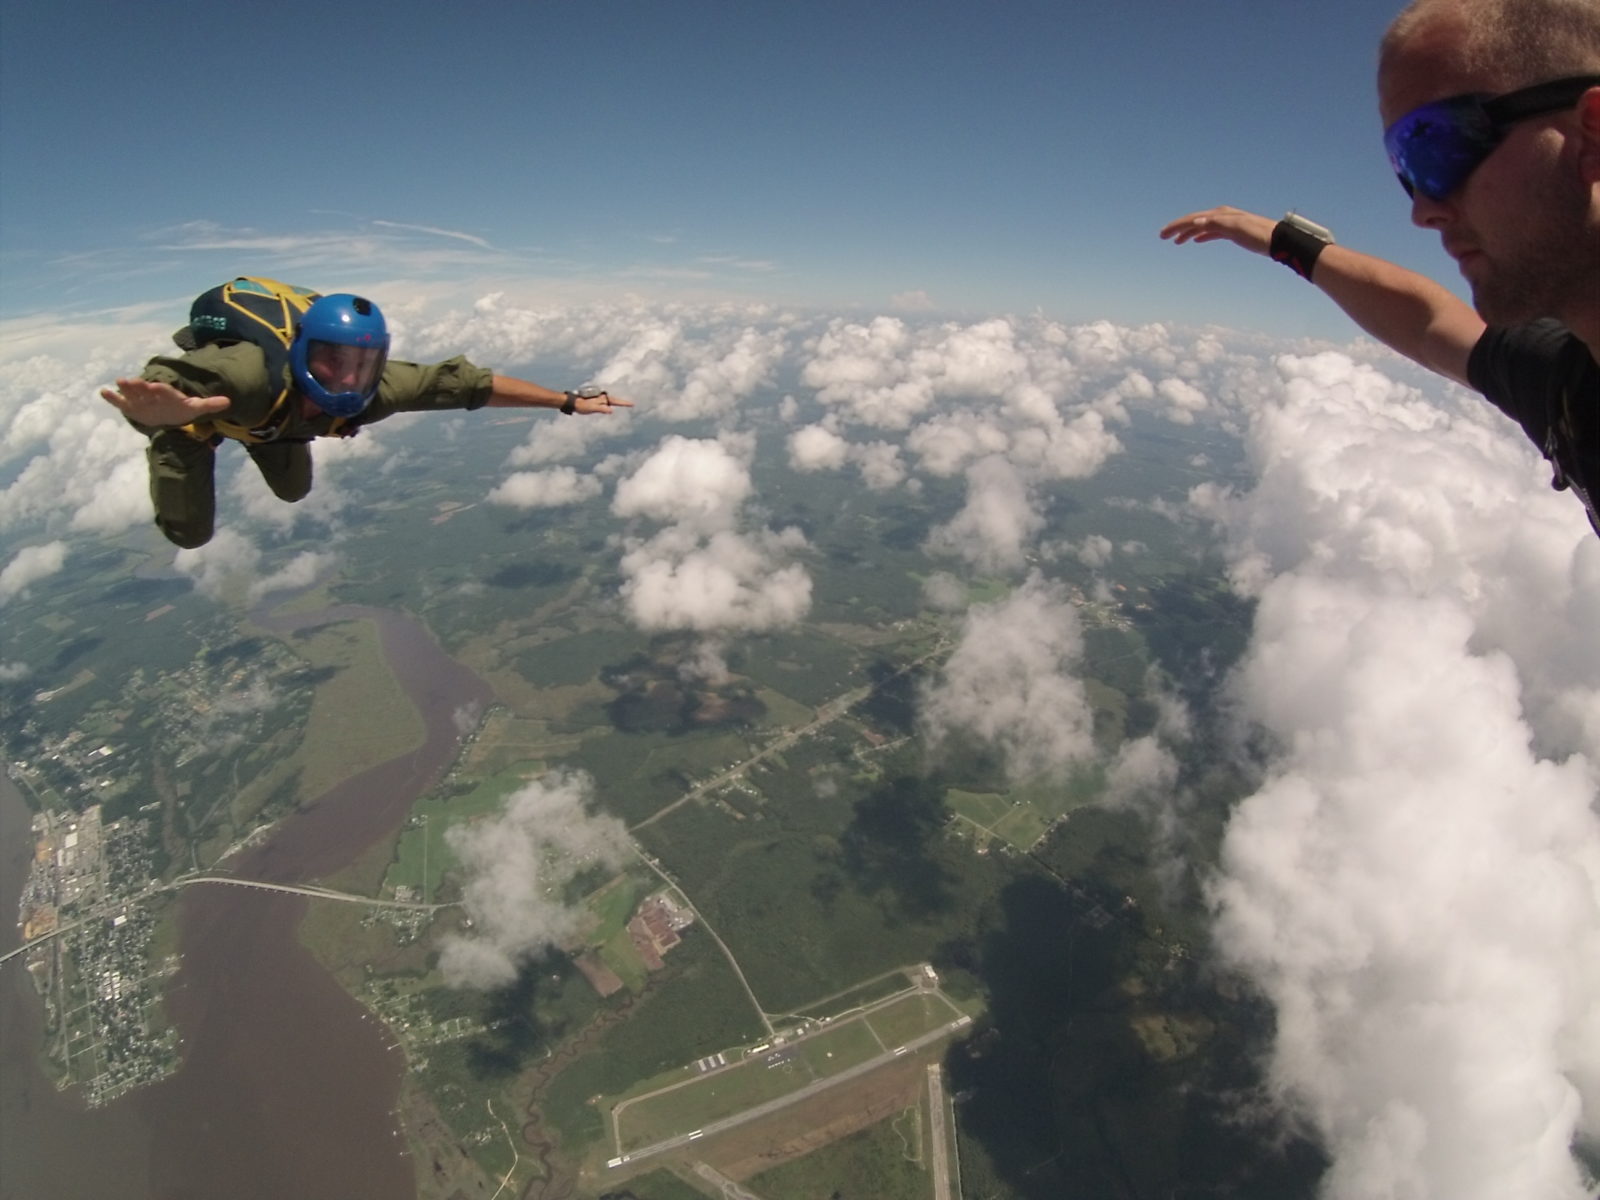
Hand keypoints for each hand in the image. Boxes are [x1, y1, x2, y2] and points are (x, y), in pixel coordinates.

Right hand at [99, 378, 230, 426]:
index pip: (165, 392)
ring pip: (133, 394)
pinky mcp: (132, 407)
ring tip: (118, 382)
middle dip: (140, 387)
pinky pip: (121, 402)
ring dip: (126, 389)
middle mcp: (153, 395)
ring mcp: (141, 400)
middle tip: (132, 380)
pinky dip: (113, 398)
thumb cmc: (182, 409)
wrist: (168, 412)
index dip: (161, 390)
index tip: (156, 386)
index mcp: (169, 394)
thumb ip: (209, 404)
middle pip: (146, 390)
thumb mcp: (196, 408)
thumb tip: (228, 401)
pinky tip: (103, 392)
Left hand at [572, 391, 633, 415]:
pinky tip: (606, 406)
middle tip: (631, 404)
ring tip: (619, 405)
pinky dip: (607, 405)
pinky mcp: (595, 400)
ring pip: (608, 401)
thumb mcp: (592, 408)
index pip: (616, 401)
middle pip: (614, 401)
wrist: (572, 402)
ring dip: (614, 403)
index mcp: (603, 398)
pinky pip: (604, 403)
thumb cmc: (582, 405)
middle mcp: (602, 397)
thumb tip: (611, 410)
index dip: (624, 403)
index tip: (632, 404)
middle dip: (621, 402)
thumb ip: (602, 409)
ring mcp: (599, 398)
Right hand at [1159, 206, 1275, 255]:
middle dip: (1178, 228)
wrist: (1277, 240)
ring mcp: (1227, 223)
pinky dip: (1201, 235)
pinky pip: (1212, 232)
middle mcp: (1222, 216)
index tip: (1162, 234)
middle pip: (1194, 221)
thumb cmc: (1257, 234)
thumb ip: (1215, 224)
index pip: (1192, 219)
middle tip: (1162, 236)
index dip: (1176, 226)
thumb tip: (1195, 222)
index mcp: (1220, 215)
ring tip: (1176, 242)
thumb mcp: (1236, 228)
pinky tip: (1196, 241)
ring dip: (1188, 232)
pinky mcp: (1232, 231)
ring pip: (1201, 226)